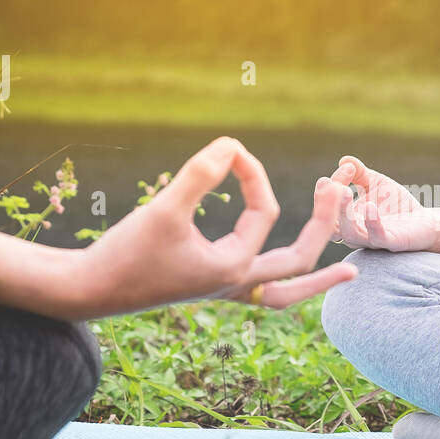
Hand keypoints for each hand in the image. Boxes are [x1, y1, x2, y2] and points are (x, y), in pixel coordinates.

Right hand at [71, 137, 356, 317]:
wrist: (88, 291)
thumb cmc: (125, 252)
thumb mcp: (164, 209)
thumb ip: (199, 175)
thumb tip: (231, 145)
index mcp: (234, 268)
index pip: (264, 210)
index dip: (252, 173)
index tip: (228, 149)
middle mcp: (237, 283)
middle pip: (300, 262)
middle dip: (324, 225)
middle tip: (339, 189)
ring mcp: (224, 291)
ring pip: (286, 293)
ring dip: (317, 279)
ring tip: (350, 273)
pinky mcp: (207, 288)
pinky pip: (260, 293)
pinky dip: (283, 285)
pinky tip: (286, 273)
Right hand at [323, 155, 439, 251]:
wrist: (426, 221)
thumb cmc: (396, 205)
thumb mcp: (376, 184)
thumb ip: (360, 173)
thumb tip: (344, 160)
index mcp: (346, 219)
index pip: (330, 204)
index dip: (333, 185)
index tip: (347, 167)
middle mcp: (354, 233)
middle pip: (331, 224)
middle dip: (325, 204)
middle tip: (327, 184)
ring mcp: (371, 240)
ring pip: (350, 233)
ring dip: (344, 213)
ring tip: (345, 192)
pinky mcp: (390, 243)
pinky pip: (377, 236)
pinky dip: (372, 222)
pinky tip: (371, 206)